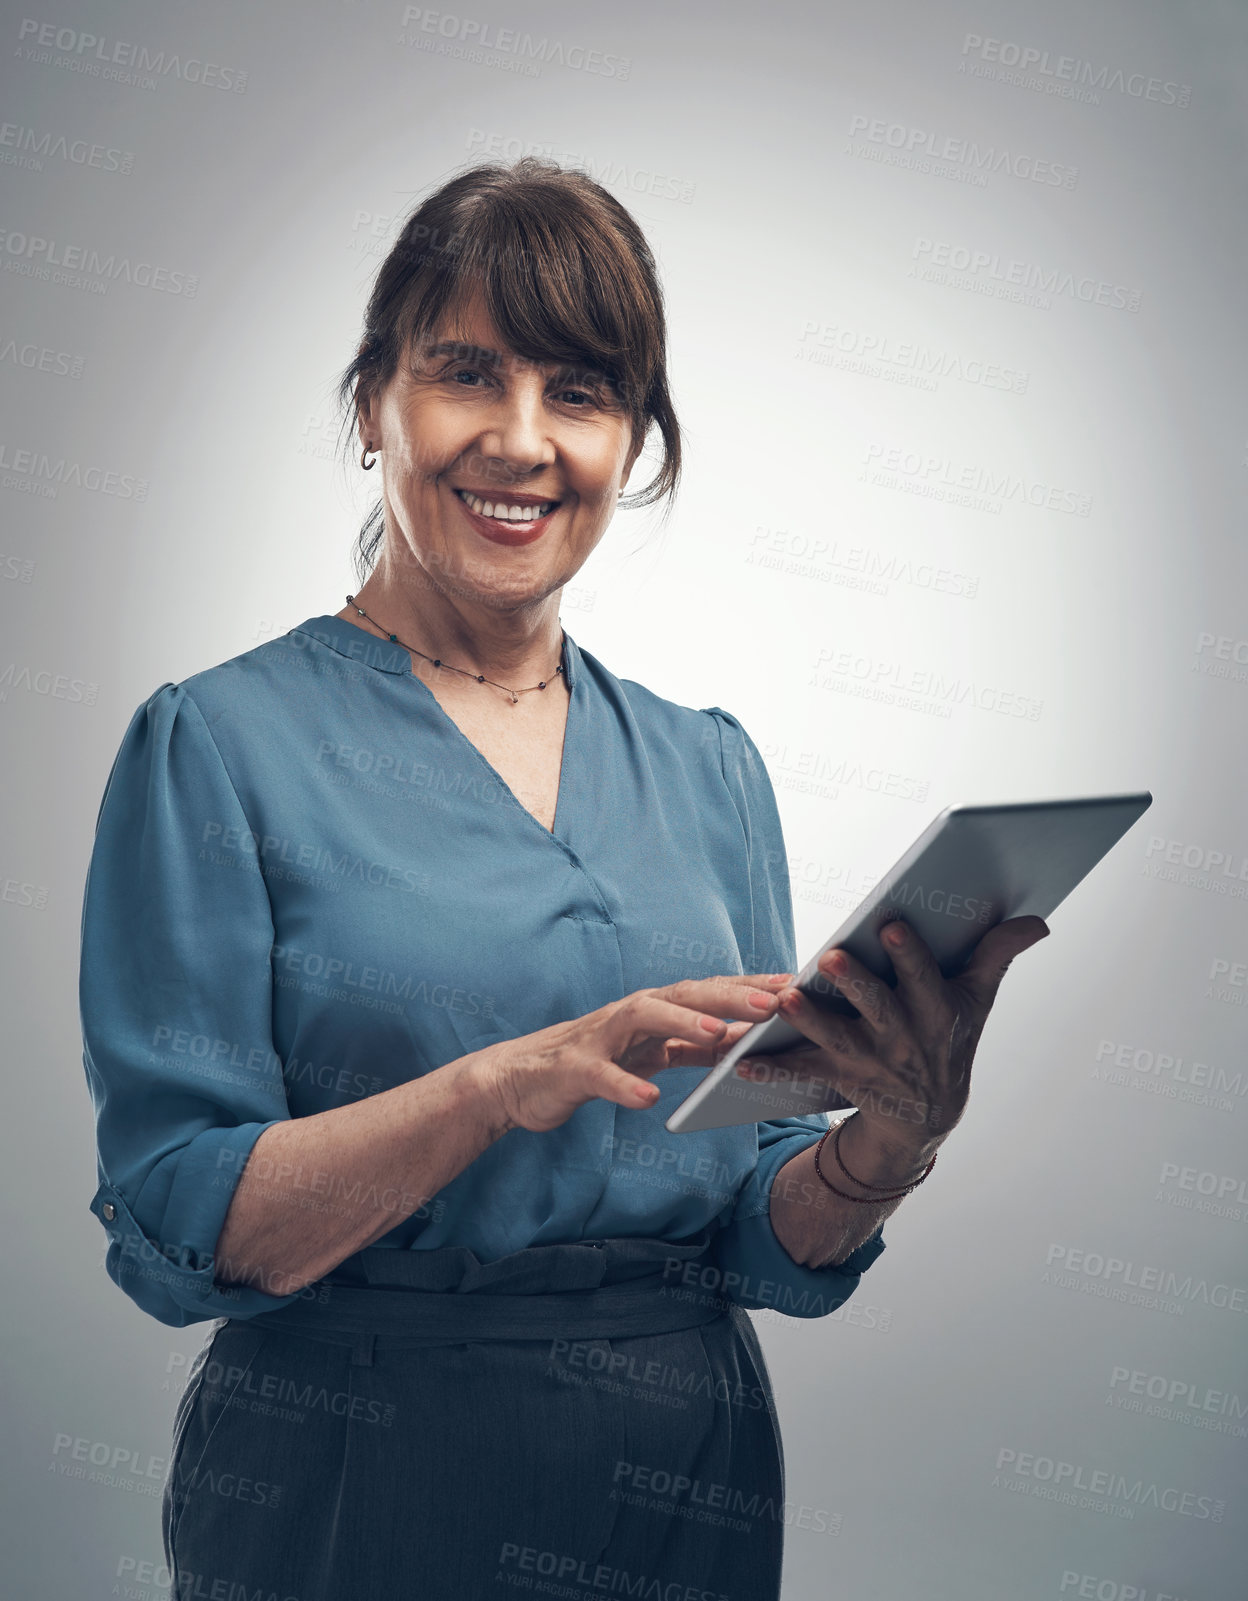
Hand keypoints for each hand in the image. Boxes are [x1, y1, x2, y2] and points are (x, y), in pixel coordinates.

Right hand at [476, 973, 791, 1133]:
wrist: (519, 1079)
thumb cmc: (593, 1062)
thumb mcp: (651, 1053)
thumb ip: (694, 1046)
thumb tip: (747, 1041)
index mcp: (654, 1011)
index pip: (709, 992)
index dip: (752, 987)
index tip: (796, 983)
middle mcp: (630, 1014)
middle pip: (685, 995)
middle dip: (731, 996)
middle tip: (774, 1002)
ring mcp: (601, 1038)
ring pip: (644, 1018)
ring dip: (683, 1023)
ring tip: (720, 1033)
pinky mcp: (574, 1069)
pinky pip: (601, 1076)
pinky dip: (625, 1086)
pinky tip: (648, 1100)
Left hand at [738, 916, 1049, 1175]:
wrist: (929, 1115)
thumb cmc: (950, 1038)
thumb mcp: (976, 999)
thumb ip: (997, 954)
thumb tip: (1036, 919)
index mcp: (937, 1014)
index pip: (926, 981)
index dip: (911, 956)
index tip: (893, 923)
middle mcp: (903, 1039)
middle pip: (878, 1010)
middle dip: (856, 985)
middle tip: (831, 957)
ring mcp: (869, 1062)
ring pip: (837, 1040)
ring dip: (811, 1023)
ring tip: (786, 1000)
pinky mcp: (837, 1078)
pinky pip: (801, 1074)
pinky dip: (771, 1070)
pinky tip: (741, 1062)